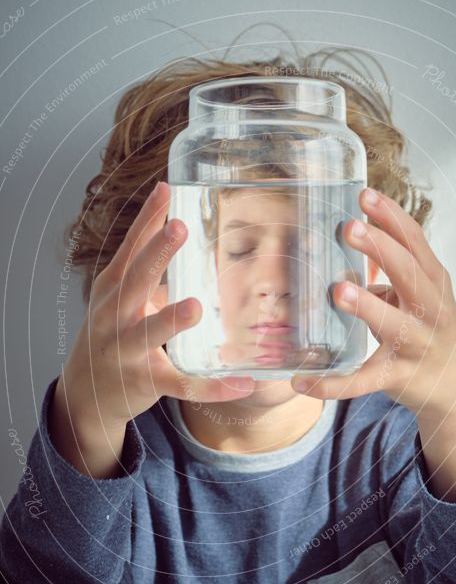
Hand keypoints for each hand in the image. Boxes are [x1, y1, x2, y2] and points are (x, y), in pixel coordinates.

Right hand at [59, 181, 254, 430]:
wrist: (85, 393)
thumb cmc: (108, 334)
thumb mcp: (118, 297)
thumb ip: (144, 265)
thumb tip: (171, 222)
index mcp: (112, 291)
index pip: (129, 249)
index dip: (146, 221)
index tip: (165, 191)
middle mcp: (114, 317)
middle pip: (136, 281)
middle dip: (156, 254)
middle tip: (179, 228)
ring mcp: (128, 351)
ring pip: (150, 333)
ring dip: (171, 319)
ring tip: (195, 306)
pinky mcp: (146, 382)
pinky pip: (182, 384)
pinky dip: (212, 387)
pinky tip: (242, 384)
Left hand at [291, 186, 455, 418]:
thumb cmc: (431, 327)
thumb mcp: (421, 292)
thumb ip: (392, 267)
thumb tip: (350, 239)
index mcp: (432, 281)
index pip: (414, 242)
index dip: (391, 217)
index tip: (365, 195)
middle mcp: (429, 309)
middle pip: (408, 272)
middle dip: (380, 249)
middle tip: (349, 228)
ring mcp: (415, 344)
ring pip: (391, 323)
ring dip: (366, 306)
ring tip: (339, 289)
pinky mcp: (398, 376)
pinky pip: (363, 381)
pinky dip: (333, 384)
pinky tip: (302, 380)